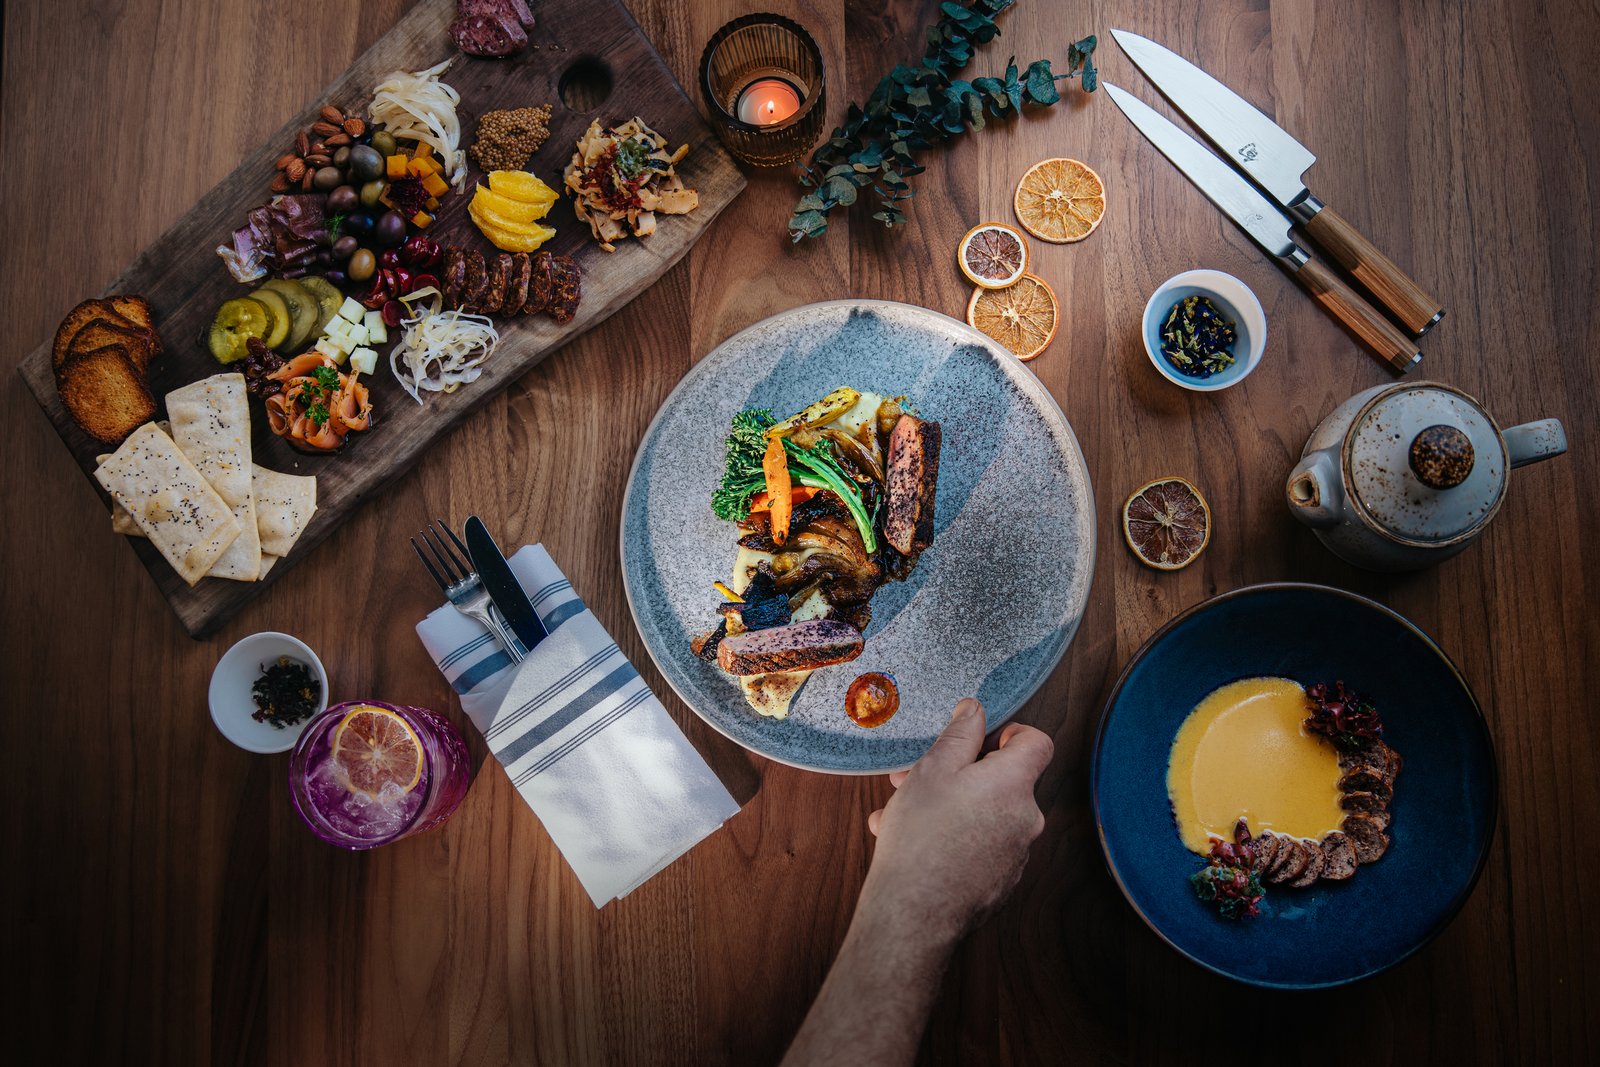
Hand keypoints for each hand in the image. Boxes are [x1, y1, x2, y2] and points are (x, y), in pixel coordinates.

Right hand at [860, 697, 1053, 941]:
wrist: (915, 914)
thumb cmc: (923, 838)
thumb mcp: (933, 768)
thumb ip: (960, 733)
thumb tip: (975, 710)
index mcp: (1014, 784)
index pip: (1037, 742)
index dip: (1011, 733)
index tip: (982, 738)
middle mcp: (1026, 819)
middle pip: (1002, 781)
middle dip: (958, 774)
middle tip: (915, 777)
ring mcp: (1015, 855)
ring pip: (984, 815)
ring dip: (948, 808)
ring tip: (900, 815)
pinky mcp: (1000, 881)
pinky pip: (980, 846)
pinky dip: (953, 838)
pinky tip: (912, 844)